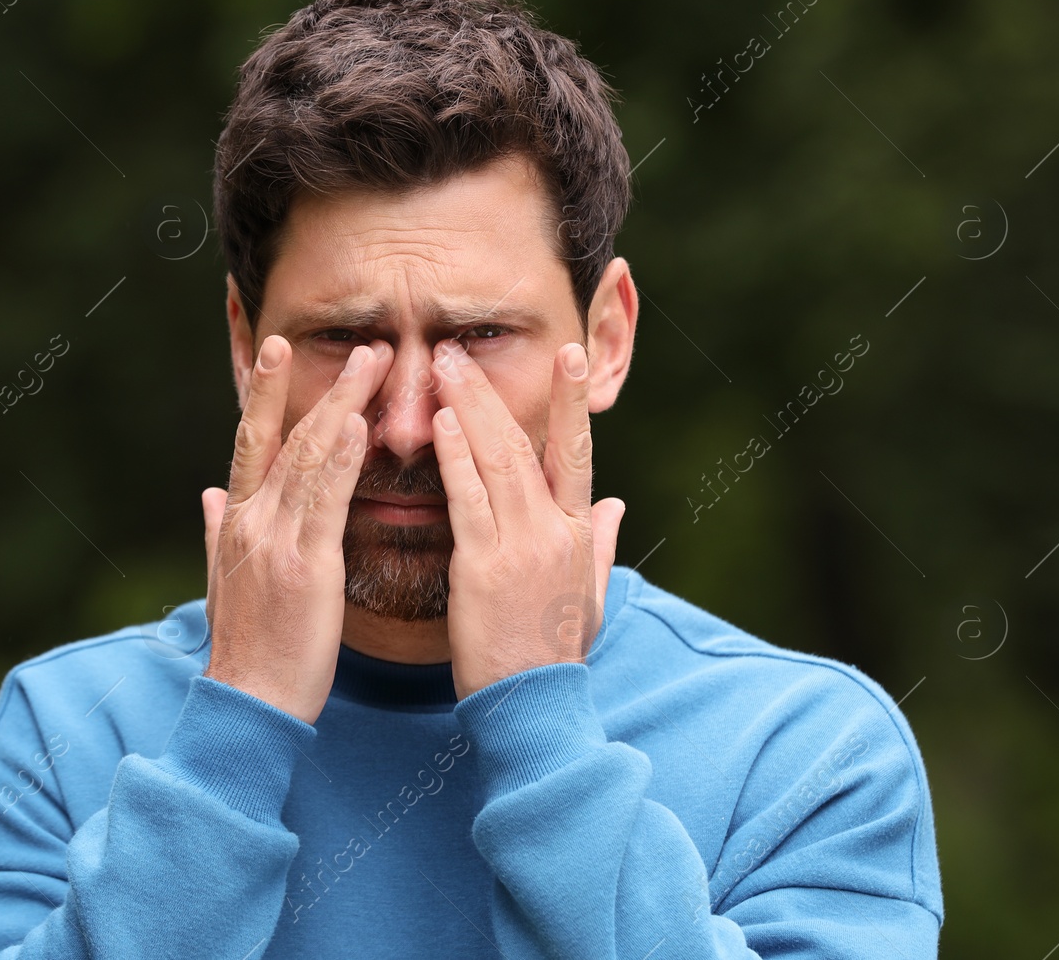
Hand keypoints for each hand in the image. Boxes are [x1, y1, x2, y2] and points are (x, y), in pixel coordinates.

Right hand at [201, 334, 393, 723]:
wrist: (249, 703)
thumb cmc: (248, 647)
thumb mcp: (222, 582)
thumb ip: (217, 534)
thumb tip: (208, 494)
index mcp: (238, 522)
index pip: (252, 441)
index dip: (265, 393)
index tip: (278, 349)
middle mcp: (252, 520)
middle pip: (284, 436)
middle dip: (318, 384)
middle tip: (356, 342)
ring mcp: (276, 540)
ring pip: (308, 457)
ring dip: (342, 403)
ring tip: (373, 363)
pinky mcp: (305, 566)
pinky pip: (324, 502)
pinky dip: (339, 460)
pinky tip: (356, 426)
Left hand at [428, 338, 625, 699]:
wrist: (535, 709)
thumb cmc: (555, 656)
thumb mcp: (592, 599)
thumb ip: (602, 545)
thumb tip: (617, 506)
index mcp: (580, 534)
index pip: (577, 452)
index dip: (572, 401)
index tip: (568, 354)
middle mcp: (556, 531)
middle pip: (526, 443)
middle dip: (491, 390)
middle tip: (460, 348)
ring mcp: (523, 546)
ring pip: (496, 459)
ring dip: (467, 405)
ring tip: (442, 365)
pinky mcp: (485, 567)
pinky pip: (469, 499)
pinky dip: (455, 456)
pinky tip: (441, 422)